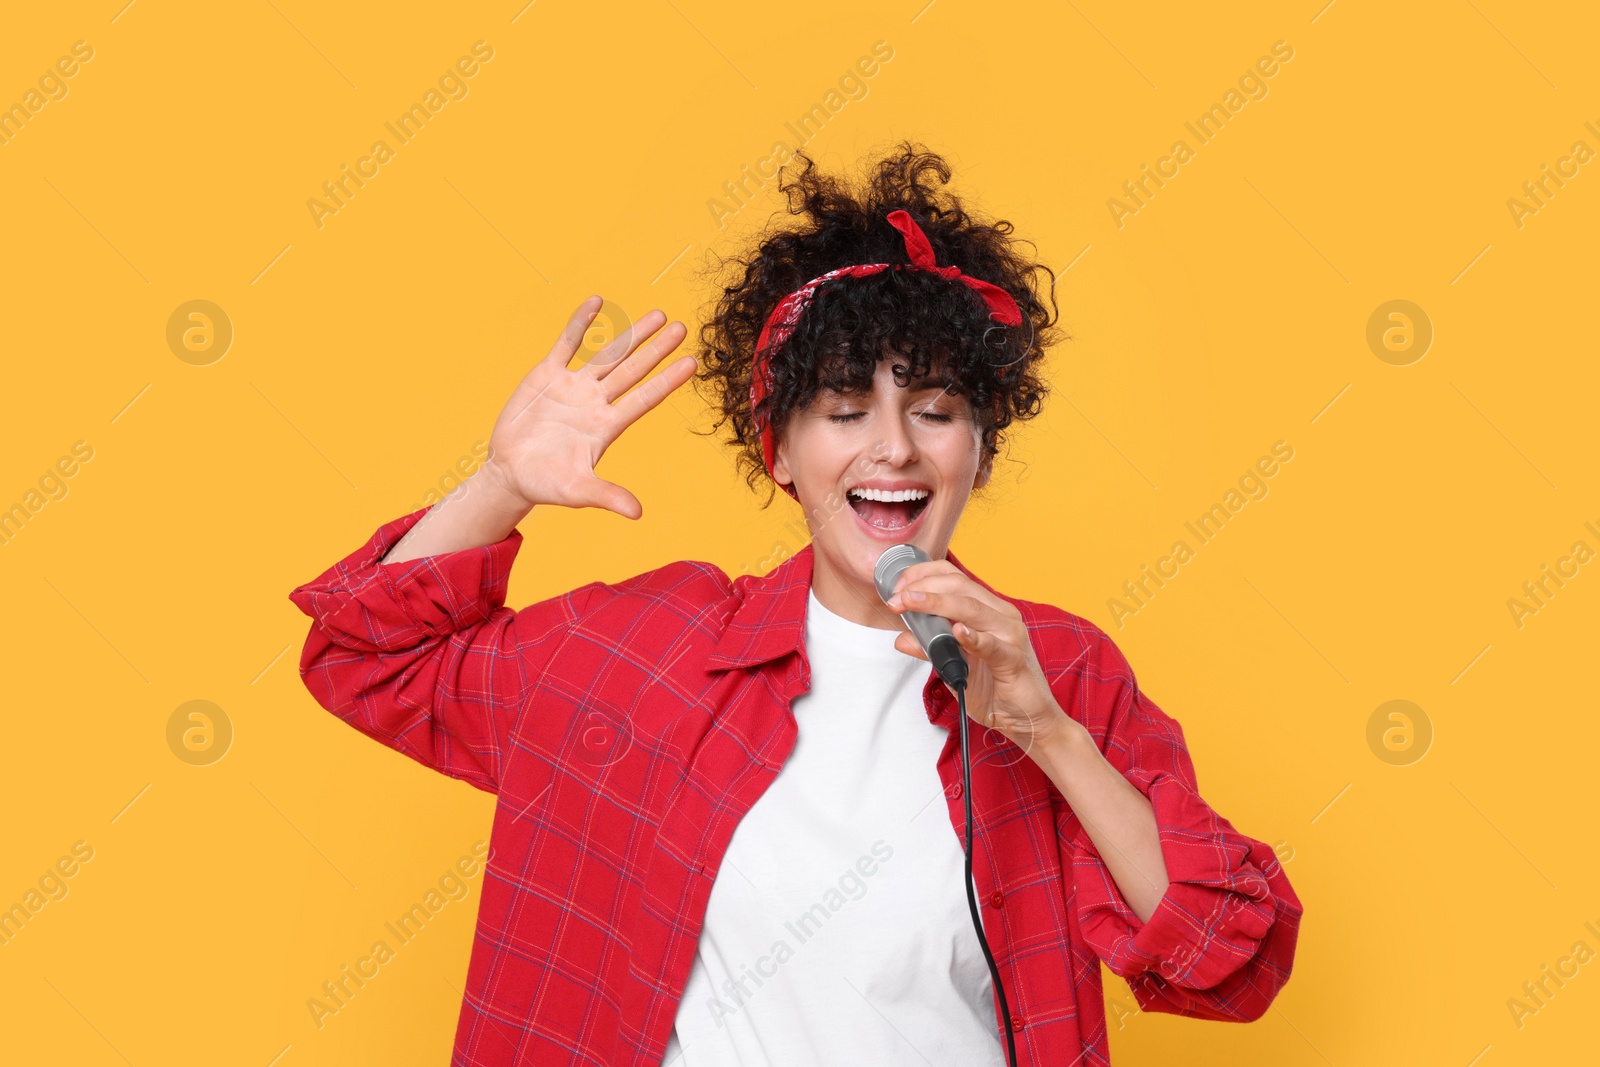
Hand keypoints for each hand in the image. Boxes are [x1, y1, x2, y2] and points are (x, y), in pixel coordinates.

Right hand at [482, 296, 694, 518]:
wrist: (510, 473)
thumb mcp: (577, 491)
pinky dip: (580, 324)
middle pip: (632, 370)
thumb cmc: (545, 485)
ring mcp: (573, 386)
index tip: (692, 363)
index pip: (644, 398)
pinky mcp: (547, 375)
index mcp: (607, 426)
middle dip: (656, 349)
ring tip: (658, 314)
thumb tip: (637, 513)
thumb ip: (606, 496)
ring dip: (631, 334)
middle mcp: (596, 402)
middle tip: (682, 327)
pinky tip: (596, 303)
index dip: (668, 381)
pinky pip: (566, 344)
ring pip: (607, 354)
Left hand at [886, 560, 1070, 754]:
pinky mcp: (1014, 659)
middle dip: (923, 588)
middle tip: (896, 599)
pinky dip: (973, 637)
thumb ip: (930, 649)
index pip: (955, 578)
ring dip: (937, 603)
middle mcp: (1001, 615)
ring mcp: (1010, 635)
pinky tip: (957, 632)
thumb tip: (902, 638)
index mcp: (988, 610)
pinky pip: (992, 645)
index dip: (923, 576)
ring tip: (912, 603)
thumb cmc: (995, 688)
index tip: (897, 588)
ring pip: (972, 608)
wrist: (1027, 720)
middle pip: (960, 587)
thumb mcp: (954, 666)